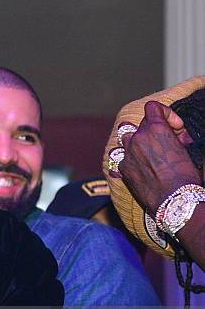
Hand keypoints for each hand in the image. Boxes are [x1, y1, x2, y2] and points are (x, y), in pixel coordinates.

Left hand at [118, 100, 202, 214]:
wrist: (174, 200)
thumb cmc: (186, 175)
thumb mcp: (187, 149)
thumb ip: (176, 136)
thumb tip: (176, 136)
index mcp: (155, 129)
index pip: (152, 107)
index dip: (166, 114)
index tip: (176, 127)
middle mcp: (137, 138)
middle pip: (141, 125)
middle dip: (154, 131)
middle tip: (168, 144)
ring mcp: (127, 154)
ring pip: (126, 139)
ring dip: (137, 142)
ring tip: (150, 152)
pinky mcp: (122, 169)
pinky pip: (122, 157)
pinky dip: (131, 159)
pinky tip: (143, 167)